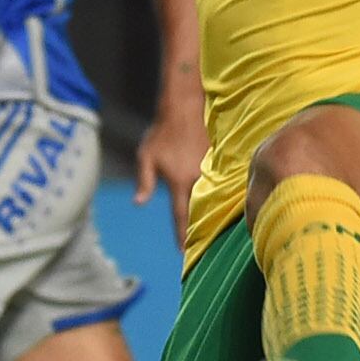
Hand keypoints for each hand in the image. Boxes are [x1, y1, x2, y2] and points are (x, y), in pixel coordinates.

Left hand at [134, 107, 207, 245]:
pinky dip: (218, 196)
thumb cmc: (161, 134)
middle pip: (200, 211)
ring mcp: (211, 171)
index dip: (181, 234)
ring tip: (212, 234)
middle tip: (201, 250)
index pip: (181, 215)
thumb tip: (138, 203)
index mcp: (180, 182)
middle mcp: (198, 180)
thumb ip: (144, 182)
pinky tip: (220, 206)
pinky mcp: (218, 163)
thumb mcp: (146, 157)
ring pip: (212, 198)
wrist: (184, 109)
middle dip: (199, 230)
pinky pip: (219, 184)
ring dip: (211, 214)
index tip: (183, 251)